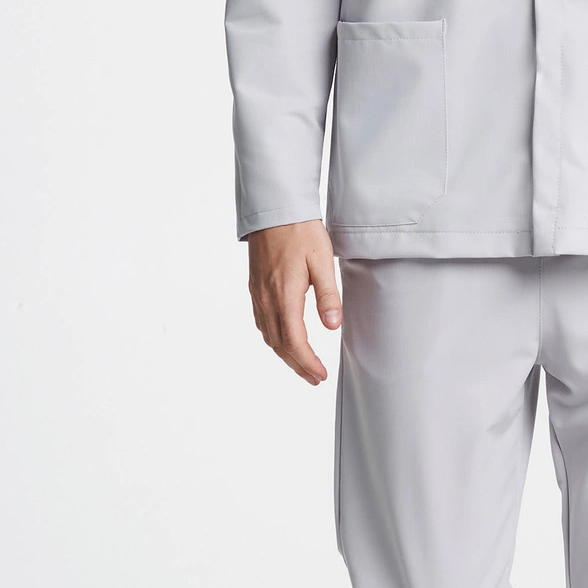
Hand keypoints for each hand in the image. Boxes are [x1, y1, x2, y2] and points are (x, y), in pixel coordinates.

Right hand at [247, 220, 341, 384]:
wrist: (274, 210)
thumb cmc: (300, 231)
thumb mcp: (322, 261)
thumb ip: (327, 295)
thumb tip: (333, 326)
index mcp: (284, 295)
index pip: (294, 341)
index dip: (307, 363)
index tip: (320, 375)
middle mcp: (267, 299)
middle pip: (279, 345)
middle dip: (297, 366)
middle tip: (314, 378)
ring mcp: (258, 294)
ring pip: (268, 336)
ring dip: (285, 355)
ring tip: (302, 365)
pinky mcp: (255, 288)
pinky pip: (262, 322)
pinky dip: (274, 339)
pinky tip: (284, 339)